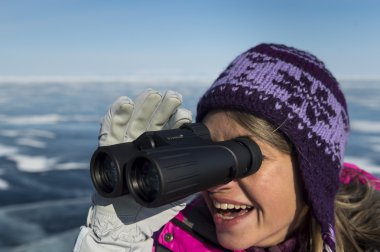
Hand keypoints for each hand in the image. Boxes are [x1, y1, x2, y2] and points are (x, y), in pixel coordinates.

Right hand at [78, 89, 192, 249]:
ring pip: (134, 120)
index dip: (176, 121)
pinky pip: (110, 130)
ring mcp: (125, 144)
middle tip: (173, 98)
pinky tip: (125, 103)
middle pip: (152, 121)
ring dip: (143, 106)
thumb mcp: (175, 197)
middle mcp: (142, 144)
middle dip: (163, 108)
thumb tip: (211, 176)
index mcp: (158, 151)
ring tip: (152, 95)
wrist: (125, 225)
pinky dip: (116, 115)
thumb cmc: (150, 209)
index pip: (169, 132)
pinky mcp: (108, 148)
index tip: (185, 113)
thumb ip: (190, 186)